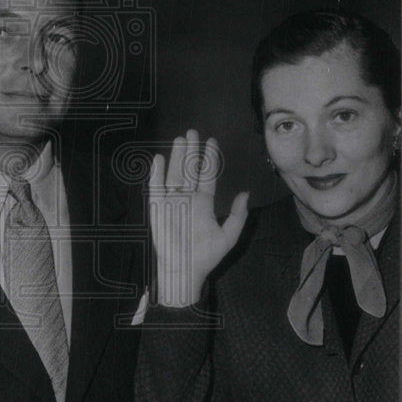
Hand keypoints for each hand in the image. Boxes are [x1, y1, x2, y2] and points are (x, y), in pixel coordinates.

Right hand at [149, 129, 248, 305]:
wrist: (184, 270)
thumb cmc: (206, 256)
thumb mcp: (228, 236)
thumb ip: (237, 215)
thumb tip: (246, 194)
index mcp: (204, 202)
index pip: (207, 175)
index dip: (209, 158)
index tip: (211, 141)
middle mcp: (187, 198)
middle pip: (189, 169)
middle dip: (192, 150)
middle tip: (193, 132)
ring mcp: (172, 201)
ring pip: (174, 173)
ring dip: (176, 156)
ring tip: (179, 139)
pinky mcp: (157, 208)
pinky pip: (156, 187)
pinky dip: (157, 173)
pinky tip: (159, 159)